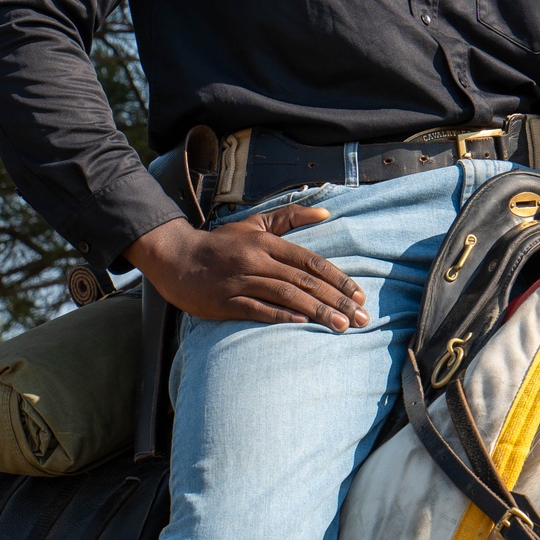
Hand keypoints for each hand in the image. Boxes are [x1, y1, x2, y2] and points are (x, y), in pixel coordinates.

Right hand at [124, 206, 368, 330]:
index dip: (338, 278)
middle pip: (304, 281)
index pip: (311, 261)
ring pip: (286, 296)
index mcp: (266, 243)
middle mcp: (256, 260)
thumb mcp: (255, 224)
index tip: (359, 294)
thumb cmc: (221, 243)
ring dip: (317, 312)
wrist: (177, 258)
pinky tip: (303, 324)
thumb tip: (326, 213)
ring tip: (341, 327)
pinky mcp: (224, 302)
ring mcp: (240, 282)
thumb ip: (290, 218)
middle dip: (336, 300)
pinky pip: (257, 310)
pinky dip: (281, 316)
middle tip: (362, 318)